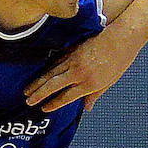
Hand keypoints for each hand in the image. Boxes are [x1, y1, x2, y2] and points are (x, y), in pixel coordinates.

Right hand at [24, 22, 146, 110]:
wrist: (121, 38)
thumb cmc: (119, 61)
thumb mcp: (109, 82)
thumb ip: (95, 95)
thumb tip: (87, 108)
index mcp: (89, 84)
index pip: (67, 97)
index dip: (54, 103)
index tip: (44, 109)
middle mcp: (78, 73)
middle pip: (54, 85)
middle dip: (39, 94)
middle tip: (28, 101)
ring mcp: (74, 60)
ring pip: (51, 72)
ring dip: (38, 82)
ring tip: (27, 89)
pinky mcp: (72, 50)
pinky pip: (56, 61)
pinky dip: (46, 68)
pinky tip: (39, 73)